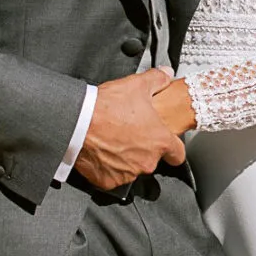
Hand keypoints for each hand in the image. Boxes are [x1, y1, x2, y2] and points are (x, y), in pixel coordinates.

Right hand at [74, 69, 188, 190]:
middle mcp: (146, 161)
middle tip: (129, 133)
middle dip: (143, 149)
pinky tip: (102, 152)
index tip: (166, 144)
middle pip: (152, 160)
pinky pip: (113, 176)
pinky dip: (108, 168)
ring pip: (132, 169)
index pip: (177, 154)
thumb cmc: (107, 107)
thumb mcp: (137, 85)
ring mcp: (127, 173)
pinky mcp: (108, 181)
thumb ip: (157, 80)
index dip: (172, 148)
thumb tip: (166, 74)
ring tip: (113, 141)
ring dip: (126, 159)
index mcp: (159, 141)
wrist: (77, 122)